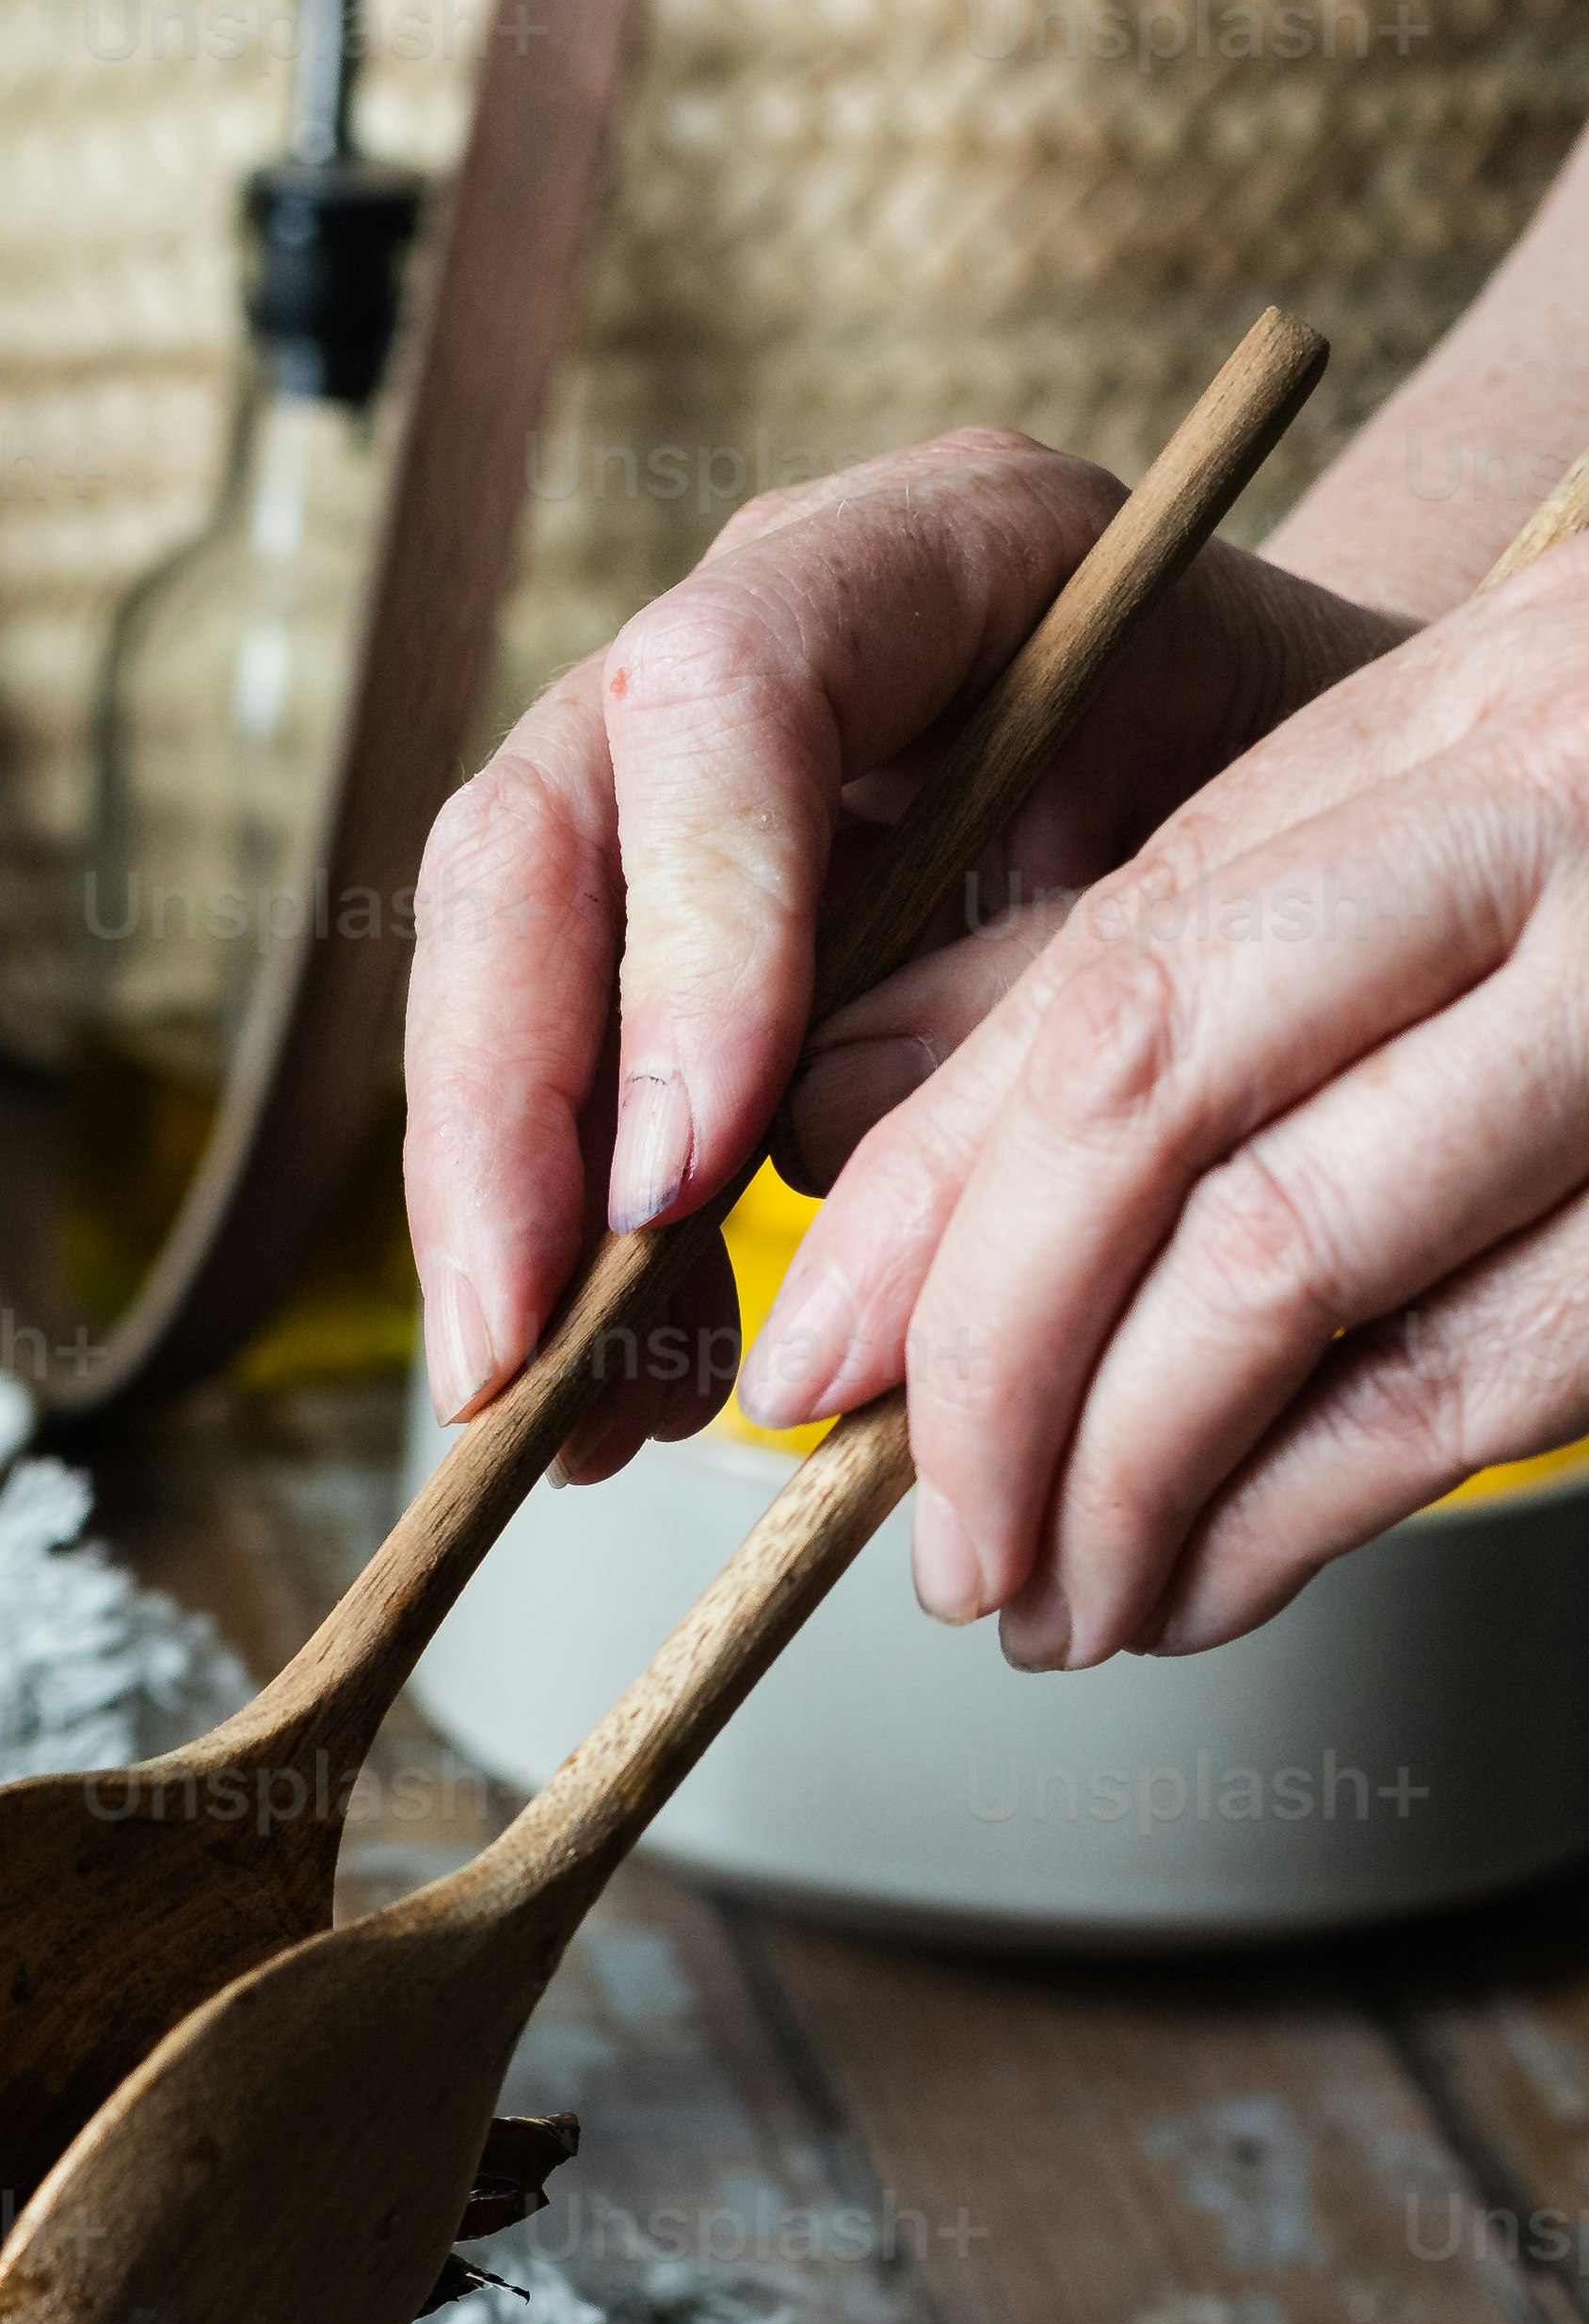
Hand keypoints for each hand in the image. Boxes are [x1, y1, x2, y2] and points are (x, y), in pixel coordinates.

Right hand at [401, 428, 1400, 1490]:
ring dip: (502, 1217)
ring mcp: (671, 771)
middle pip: (531, 840)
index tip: (691, 1173)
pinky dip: (561, 1253)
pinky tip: (610, 1396)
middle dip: (501, 1120)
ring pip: (490, 970)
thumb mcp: (1237, 892)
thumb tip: (782, 1177)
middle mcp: (757, 630)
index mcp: (937, 550)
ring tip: (557, 1419)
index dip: (687, 941)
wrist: (1326, 822)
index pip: (720, 697)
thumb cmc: (1311, 835)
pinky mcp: (643, 915)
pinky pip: (541, 1080)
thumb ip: (1031, 998)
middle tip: (512, 1348)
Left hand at [729, 546, 1588, 1654]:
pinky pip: (1459, 1394)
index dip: (919, 1201)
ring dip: (1117, 1482)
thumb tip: (816, 1135)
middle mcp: (1566, 840)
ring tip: (1042, 1597)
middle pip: (1158, 1115)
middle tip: (922, 1534)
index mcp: (1460, 727)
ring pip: (1289, 1273)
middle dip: (988, 1362)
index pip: (1106, 981)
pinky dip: (1283, 1525)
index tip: (811, 1367)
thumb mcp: (1402, 842)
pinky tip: (1195, 1586)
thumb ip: (1121, 959)